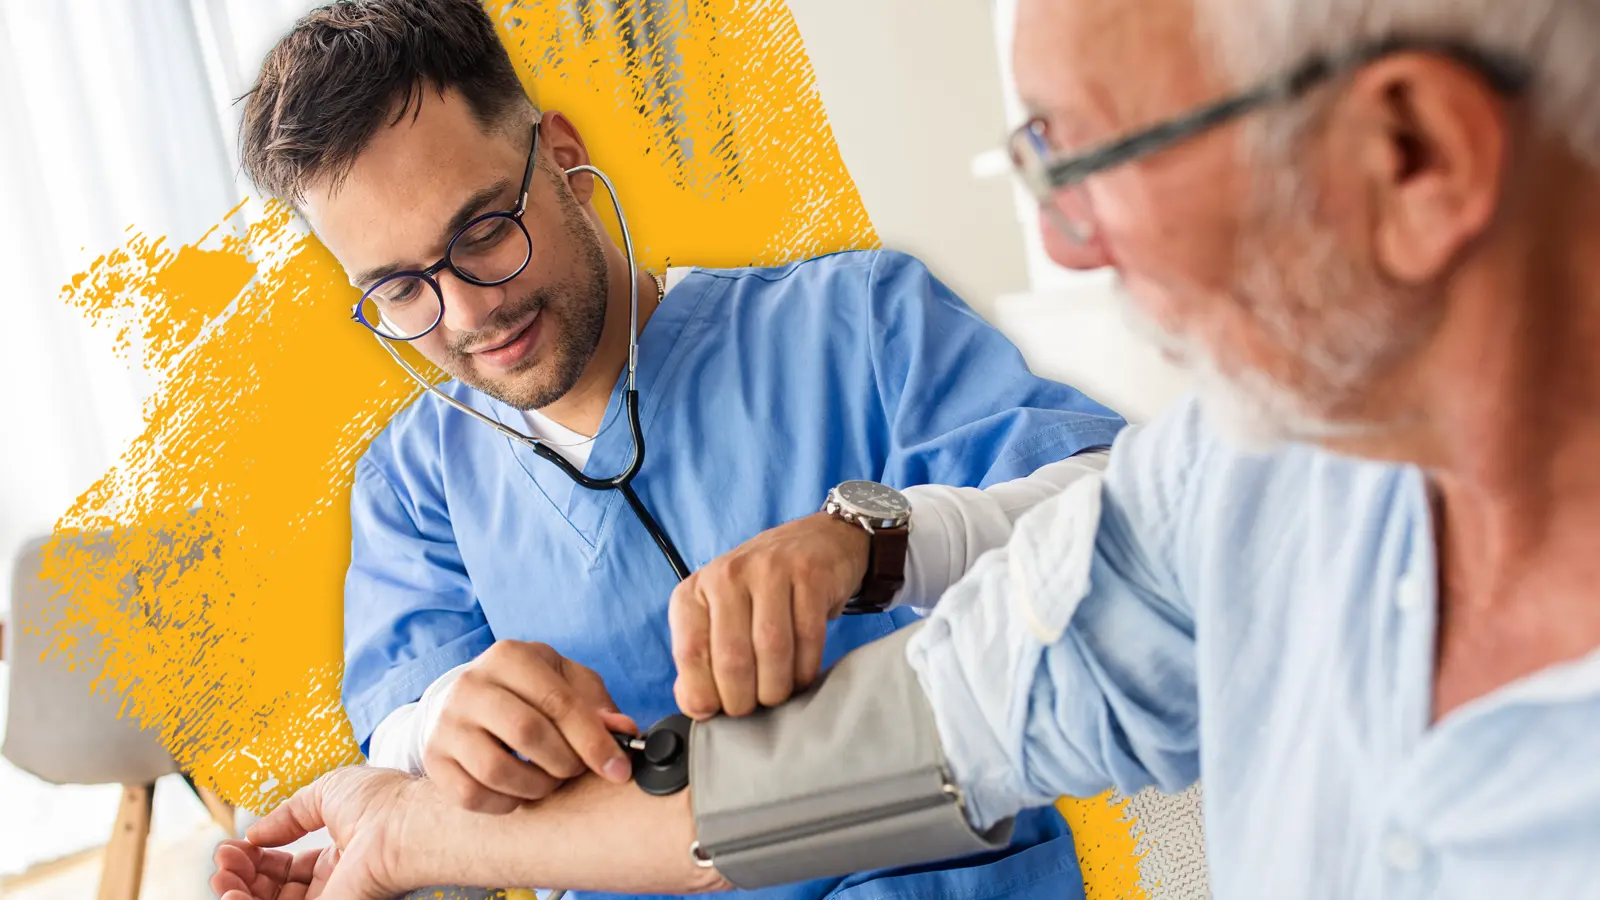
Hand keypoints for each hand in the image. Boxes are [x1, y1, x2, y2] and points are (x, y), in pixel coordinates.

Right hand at [210, 766, 416, 899]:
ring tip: (222, 875)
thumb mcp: (325, 794)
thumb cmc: (380, 801)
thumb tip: (254, 833)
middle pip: (273, 892)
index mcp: (339, 855)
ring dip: (236, 893)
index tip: (233, 845)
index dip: (256, 858)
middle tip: (222, 859)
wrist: (404, 822)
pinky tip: (230, 890)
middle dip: (240, 876)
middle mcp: (335, 884)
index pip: (286, 868)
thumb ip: (287, 815)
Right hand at [426, 640, 637, 812]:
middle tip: (576, 771)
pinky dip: (506, 802)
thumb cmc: (529, 692)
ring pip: (496, 768)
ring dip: (536, 786)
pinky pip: (472, 795)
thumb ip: (597, 705)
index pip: (558, 702)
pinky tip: (519, 792)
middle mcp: (472, 684)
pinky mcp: (434, 759)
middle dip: (565, 762)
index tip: (619, 770)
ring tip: (549, 781)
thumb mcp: (567, 683)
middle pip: (528, 733)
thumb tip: (624, 731)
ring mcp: (447, 723)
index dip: (594, 741)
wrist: (465, 700)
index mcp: (510, 656)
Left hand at [670, 512, 869, 718]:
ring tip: (778, 695)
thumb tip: (695, 705)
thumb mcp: (718, 617)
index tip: (717, 712)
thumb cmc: (759, 592)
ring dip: (776, 687)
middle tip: (753, 708)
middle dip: (744, 699)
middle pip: (732, 657)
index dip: (704, 694)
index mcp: (694, 591)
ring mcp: (769, 571)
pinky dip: (805, 669)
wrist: (814, 542)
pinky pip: (808, 638)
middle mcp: (726, 575)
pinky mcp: (809, 575)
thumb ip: (702, 658)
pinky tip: (802, 675)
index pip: (690, 653)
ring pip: (771, 649)